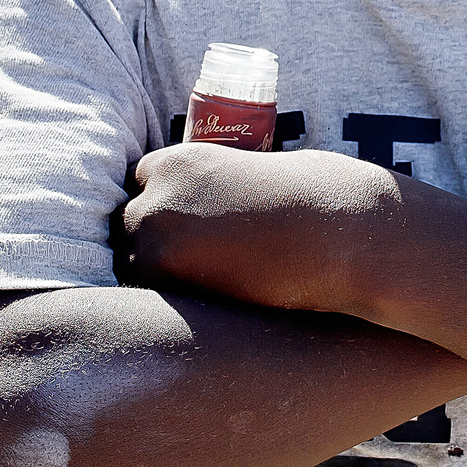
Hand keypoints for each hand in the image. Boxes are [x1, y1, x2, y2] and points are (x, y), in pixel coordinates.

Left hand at [118, 142, 392, 310]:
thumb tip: (204, 222)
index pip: (142, 187)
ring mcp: (154, 226)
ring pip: (130, 261)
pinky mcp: (164, 267)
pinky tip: (203, 306)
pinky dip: (168, 301)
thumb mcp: (253, 178)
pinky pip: (144, 291)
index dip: (162, 212)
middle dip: (154, 246)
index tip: (185, 234)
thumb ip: (214, 191)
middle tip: (194, 270)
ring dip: (157, 278)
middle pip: (128, 226)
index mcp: (180, 160)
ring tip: (201, 292)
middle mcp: (158, 188)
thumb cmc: (315, 205)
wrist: (338, 232)